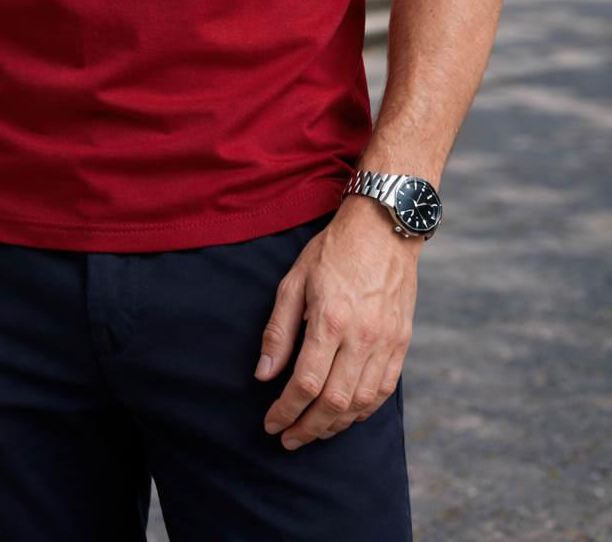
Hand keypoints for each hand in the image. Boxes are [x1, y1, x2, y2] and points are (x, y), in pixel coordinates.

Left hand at [254, 197, 420, 447]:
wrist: (384, 227)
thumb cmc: (333, 250)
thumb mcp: (294, 281)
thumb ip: (279, 330)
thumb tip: (263, 374)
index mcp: (330, 319)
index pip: (305, 383)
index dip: (285, 410)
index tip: (270, 423)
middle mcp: (362, 336)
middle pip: (334, 403)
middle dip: (308, 428)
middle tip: (288, 438)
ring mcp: (386, 342)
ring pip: (362, 404)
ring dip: (335, 426)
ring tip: (313, 430)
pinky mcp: (402, 342)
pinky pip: (384, 390)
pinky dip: (364, 411)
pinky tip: (347, 416)